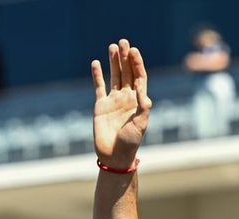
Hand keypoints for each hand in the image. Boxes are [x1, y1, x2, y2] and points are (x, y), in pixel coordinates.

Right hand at [91, 39, 151, 170]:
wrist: (114, 156)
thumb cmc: (130, 141)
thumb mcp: (141, 124)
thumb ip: (143, 106)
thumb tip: (141, 87)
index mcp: (138, 100)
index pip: (139, 76)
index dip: (137, 63)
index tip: (134, 51)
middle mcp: (126, 98)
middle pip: (127, 72)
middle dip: (125, 57)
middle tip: (123, 42)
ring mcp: (113, 101)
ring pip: (114, 76)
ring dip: (113, 62)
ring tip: (112, 47)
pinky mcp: (100, 106)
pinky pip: (99, 87)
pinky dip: (97, 75)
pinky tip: (96, 63)